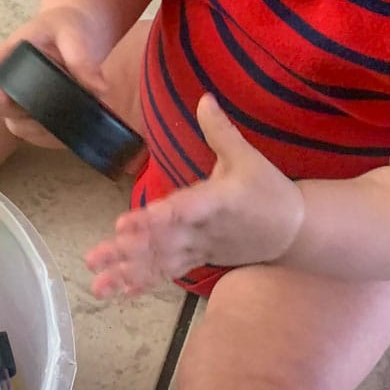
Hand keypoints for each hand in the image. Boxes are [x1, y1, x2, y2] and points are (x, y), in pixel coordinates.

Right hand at [0, 6, 113, 149]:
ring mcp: (21, 99)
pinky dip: (49, 138)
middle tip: (50, 118)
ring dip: (36, 131)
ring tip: (65, 127)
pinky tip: (69, 134)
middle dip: (20, 115)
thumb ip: (81, 58)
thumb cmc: (68, 26)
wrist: (76, 31)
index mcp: (10, 53)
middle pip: (0, 105)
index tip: (0, 97)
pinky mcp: (35, 112)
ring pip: (16, 125)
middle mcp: (10, 80)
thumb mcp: (73, 33)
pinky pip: (35, 133)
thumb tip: (99, 90)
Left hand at [85, 95, 305, 296]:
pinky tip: (121, 292)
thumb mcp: (248, 157)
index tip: (124, 224)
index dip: (153, 219)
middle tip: (95, 256)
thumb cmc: (270, 191)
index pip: (181, 211)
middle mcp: (204, 230)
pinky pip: (171, 273)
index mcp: (216, 202)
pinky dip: (147, 282)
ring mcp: (201, 248)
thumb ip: (221, 130)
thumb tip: (204, 97)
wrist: (295, 231)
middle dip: (129, 251)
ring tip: (97, 284)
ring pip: (162, 262)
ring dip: (129, 272)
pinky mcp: (201, 259)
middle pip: (163, 242)